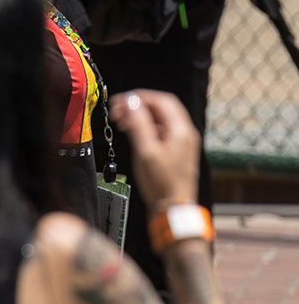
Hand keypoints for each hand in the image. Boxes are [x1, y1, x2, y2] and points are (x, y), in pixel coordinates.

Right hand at [111, 89, 202, 210]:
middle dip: (139, 104)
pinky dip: (145, 126)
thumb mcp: (146, 152)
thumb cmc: (161, 183)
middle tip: (118, 110)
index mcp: (180, 130)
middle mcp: (184, 133)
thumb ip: (139, 125)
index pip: (161, 100)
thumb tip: (131, 102)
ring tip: (121, 121)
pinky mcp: (177, 150)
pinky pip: (161, 129)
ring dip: (141, 115)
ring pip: (161, 118)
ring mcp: (182, 141)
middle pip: (162, 107)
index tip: (119, 101)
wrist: (173, 207)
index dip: (139, 97)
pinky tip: (133, 133)